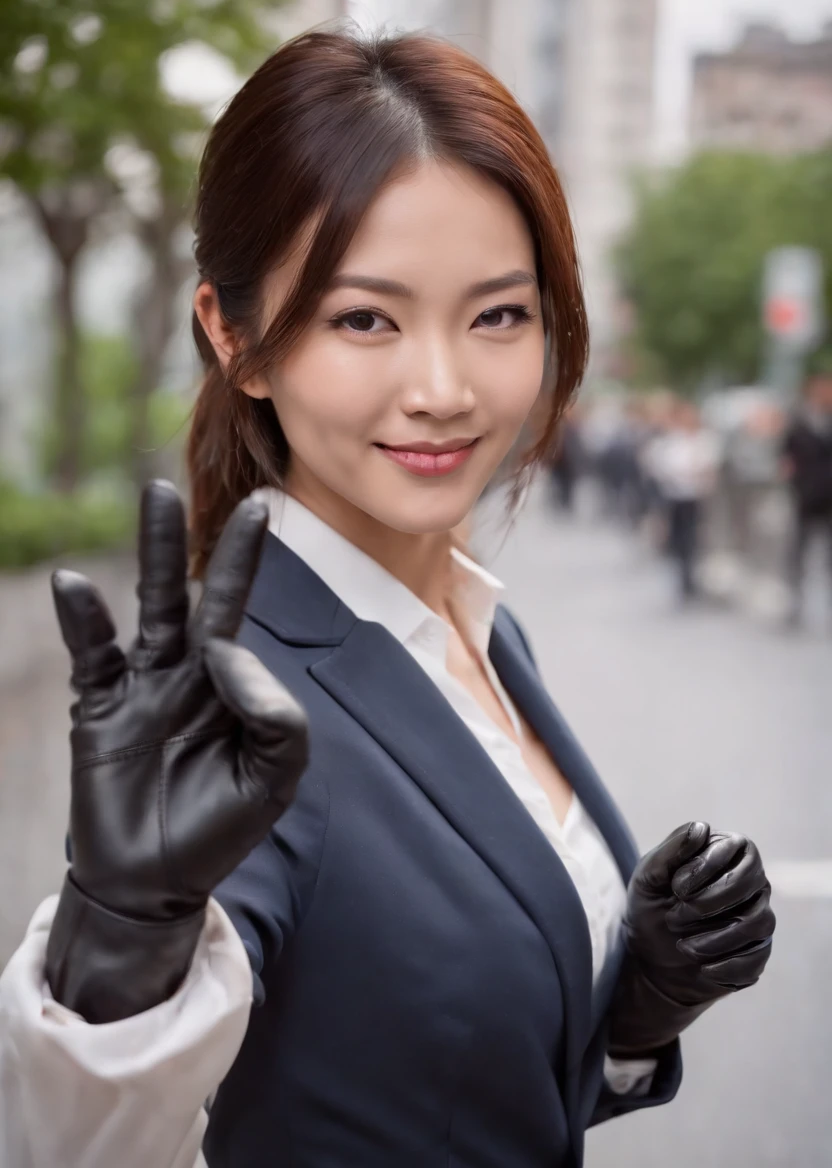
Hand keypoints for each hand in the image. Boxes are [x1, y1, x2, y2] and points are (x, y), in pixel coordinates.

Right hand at [45, 481, 307, 1022]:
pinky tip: (77, 585)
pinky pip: (93, 654)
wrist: (155, 883)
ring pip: (152, 605)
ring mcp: (142, 685)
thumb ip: (275, 715)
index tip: (217, 668)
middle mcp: (188, 672)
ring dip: (157, 551)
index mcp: (232, 685)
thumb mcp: (272, 778)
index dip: (244, 654)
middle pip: (200, 593)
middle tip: (232, 488)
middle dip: (212, 543)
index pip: (242, 626)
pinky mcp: (100, 707)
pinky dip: (84, 619)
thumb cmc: (220, 829)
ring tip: (159, 493)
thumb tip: (228, 652)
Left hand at [608, 821, 774, 1055]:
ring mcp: (758, 916)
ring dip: (717, 938)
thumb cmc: (650, 906)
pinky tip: (703, 967)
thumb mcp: (648, 877)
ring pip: (758, 922)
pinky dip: (727, 965)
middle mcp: (750, 881)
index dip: (706, 868)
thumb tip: (701, 829)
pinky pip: (757, 958)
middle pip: (753, 883)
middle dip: (710, 902)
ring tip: (684, 946)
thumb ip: (672, 850)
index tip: (675, 888)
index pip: (736, 848)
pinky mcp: (758, 952)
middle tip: (675, 917)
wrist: (649, 957)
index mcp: (726, 852)